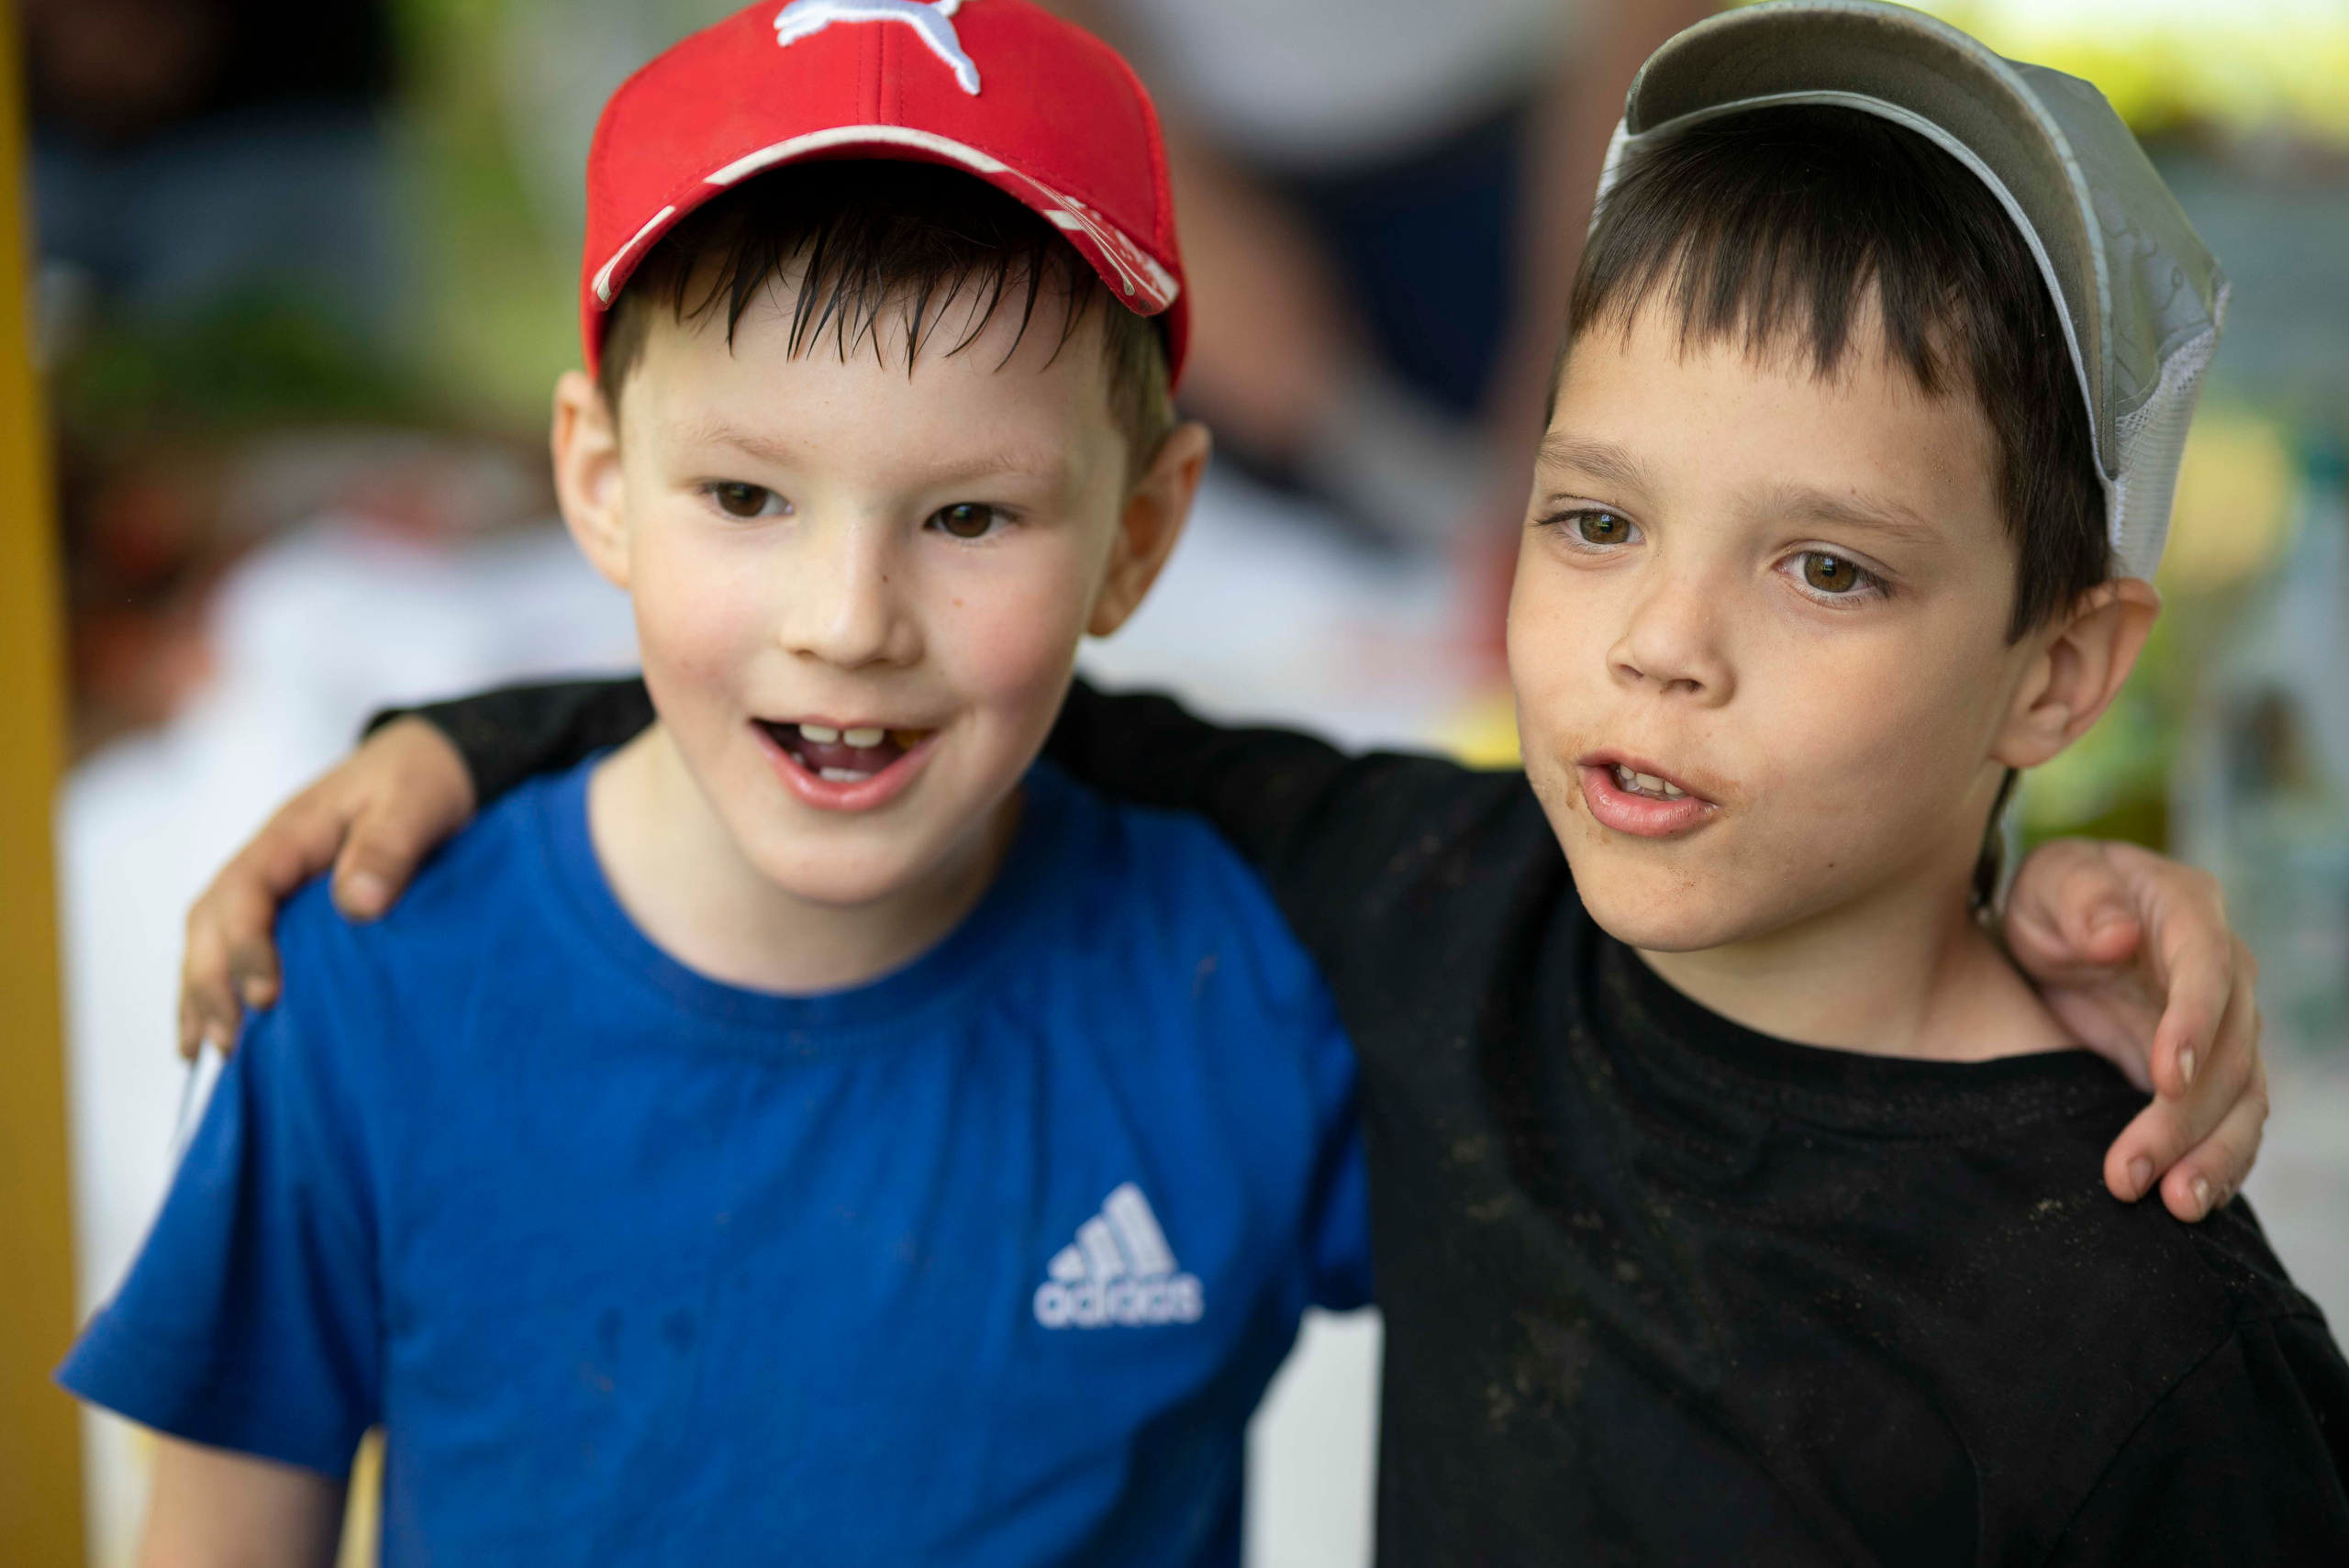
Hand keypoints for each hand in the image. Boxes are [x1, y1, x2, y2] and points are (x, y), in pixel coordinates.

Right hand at [178, 717, 475, 1058]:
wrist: (430, 765)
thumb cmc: (420, 783)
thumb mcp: (414, 804)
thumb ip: (389, 847)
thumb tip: (356, 904)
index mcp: (289, 834)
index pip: (244, 892)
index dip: (246, 947)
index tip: (266, 998)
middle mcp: (267, 861)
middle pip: (209, 922)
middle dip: (209, 985)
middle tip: (226, 1045)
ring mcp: (271, 884)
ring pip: (210, 939)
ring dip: (202, 995)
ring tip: (202, 1055)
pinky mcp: (287, 908)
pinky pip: (237, 946)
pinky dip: (221, 988)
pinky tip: (219, 1032)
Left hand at [2003, 839, 2266, 1222]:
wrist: (2062, 931)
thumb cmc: (2056, 896)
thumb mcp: (2051, 879)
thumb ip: (2081, 898)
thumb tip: (2118, 936)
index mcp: (2188, 910)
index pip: (2209, 968)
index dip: (2195, 1024)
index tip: (2167, 1078)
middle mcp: (2224, 972)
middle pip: (2229, 1052)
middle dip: (2184, 1118)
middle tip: (2131, 1173)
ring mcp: (2226, 1025)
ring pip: (2241, 1098)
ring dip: (2211, 1155)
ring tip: (2175, 1206)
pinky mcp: (2212, 1071)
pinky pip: (2231, 1122)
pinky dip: (2217, 1163)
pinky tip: (2190, 1202)